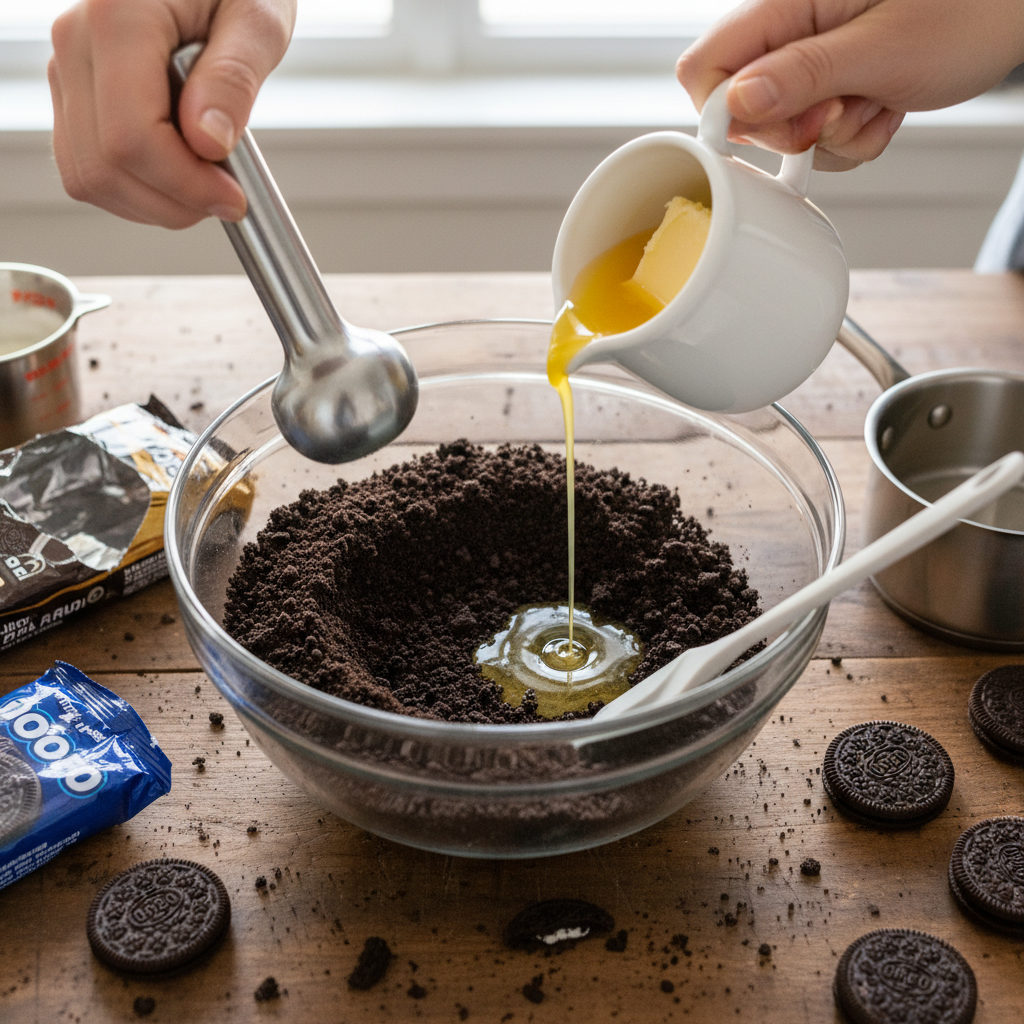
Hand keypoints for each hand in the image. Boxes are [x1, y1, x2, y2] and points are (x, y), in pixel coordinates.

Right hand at [49, 0, 295, 226]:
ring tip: (207, 181)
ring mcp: (66, 70)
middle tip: (227, 196)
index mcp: (118, 15)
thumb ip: (233, 79)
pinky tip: (182, 175)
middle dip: (174, 202)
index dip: (186, 184)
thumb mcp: (258, 20)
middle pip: (106, 166)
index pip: (131, 136)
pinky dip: (138, 191)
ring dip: (156, 204)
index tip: (234, 197)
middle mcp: (75, 41)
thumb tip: (207, 142)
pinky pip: (89, 168)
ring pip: (90, 177)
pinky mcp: (72, 95)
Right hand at [676, 0, 1023, 169]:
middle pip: (740, 106)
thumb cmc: (969, 11)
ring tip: (877, 101)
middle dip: (790, 130)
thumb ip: (800, 76)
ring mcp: (810, 61)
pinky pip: (818, 137)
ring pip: (782, 130)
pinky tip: (885, 107)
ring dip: (831, 139)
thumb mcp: (880, 50)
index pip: (707, 67)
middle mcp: (790, 30)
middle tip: (839, 113)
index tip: (772, 129)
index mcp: (786, 3)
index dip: (726, 111)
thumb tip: (736, 103)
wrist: (1015, 13)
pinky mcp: (831, 86)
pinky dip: (852, 138)